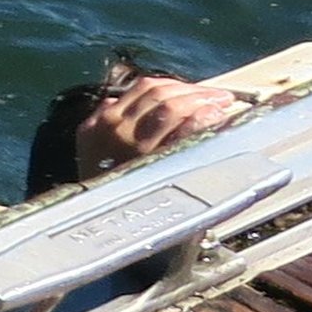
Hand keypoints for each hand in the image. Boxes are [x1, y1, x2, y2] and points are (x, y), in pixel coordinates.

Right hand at [78, 75, 246, 177]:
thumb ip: (101, 123)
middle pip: (161, 94)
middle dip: (194, 90)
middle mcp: (116, 129)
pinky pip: (184, 130)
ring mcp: (138, 146)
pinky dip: (202, 118)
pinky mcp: (158, 162)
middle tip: (217, 95)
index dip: (175, 84)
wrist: (112, 227)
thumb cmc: (104, 192)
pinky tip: (216, 116)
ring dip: (201, 99)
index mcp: (99, 123)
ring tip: (221, 103)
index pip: (143, 87)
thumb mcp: (90, 151)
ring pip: (171, 106)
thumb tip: (114, 100)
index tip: (192, 90)